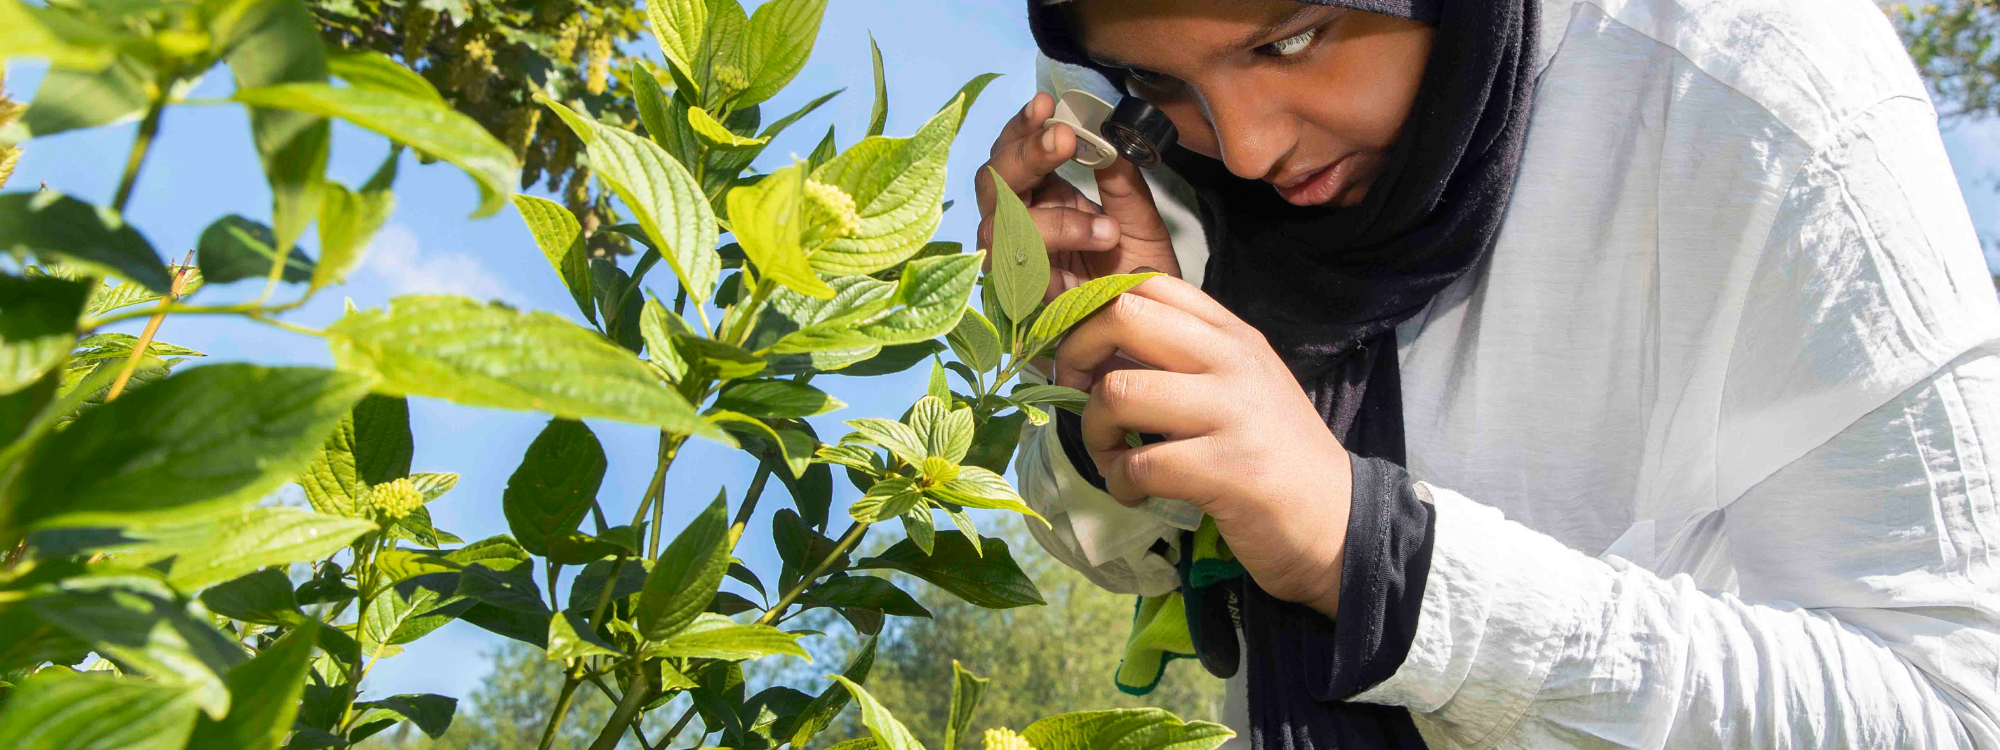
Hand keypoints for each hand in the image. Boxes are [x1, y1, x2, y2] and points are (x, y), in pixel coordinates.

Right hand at [975, 92, 1181, 302]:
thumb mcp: (1141, 221)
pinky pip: (1019, 271)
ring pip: (998, 227)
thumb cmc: (1142, 279)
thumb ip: (1122, 180)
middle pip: (991, 183)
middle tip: (1063, 139)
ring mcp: (1016, 267)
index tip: (1046, 105)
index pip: (1012, 155)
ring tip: (1106, 225)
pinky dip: (1059, 251)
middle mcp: (1020, 229)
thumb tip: (1106, 134)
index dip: (1021, 129)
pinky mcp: (1024, 304)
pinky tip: (1101, 240)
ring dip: (1050, 216)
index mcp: (1043, 201)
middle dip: (1023, 156)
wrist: (1156, 337)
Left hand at [1052, 276, 1352, 616]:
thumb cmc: (1277, 455)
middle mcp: (1233, 360)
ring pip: (1118, 392)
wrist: (1340, 522)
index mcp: (1234, 335)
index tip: (1085, 351)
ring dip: (1093, 430)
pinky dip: (1120, 482)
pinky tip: (1134, 492)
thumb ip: (1184, 359)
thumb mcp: (1240, 386)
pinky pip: (1138, 464)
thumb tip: (1097, 349)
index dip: (1096, 309)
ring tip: (1110, 455)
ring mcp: (1232, 413)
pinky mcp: (1226, 471)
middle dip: (1076, 355)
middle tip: (1076, 394)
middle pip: (1123, 316)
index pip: (1150, 283)